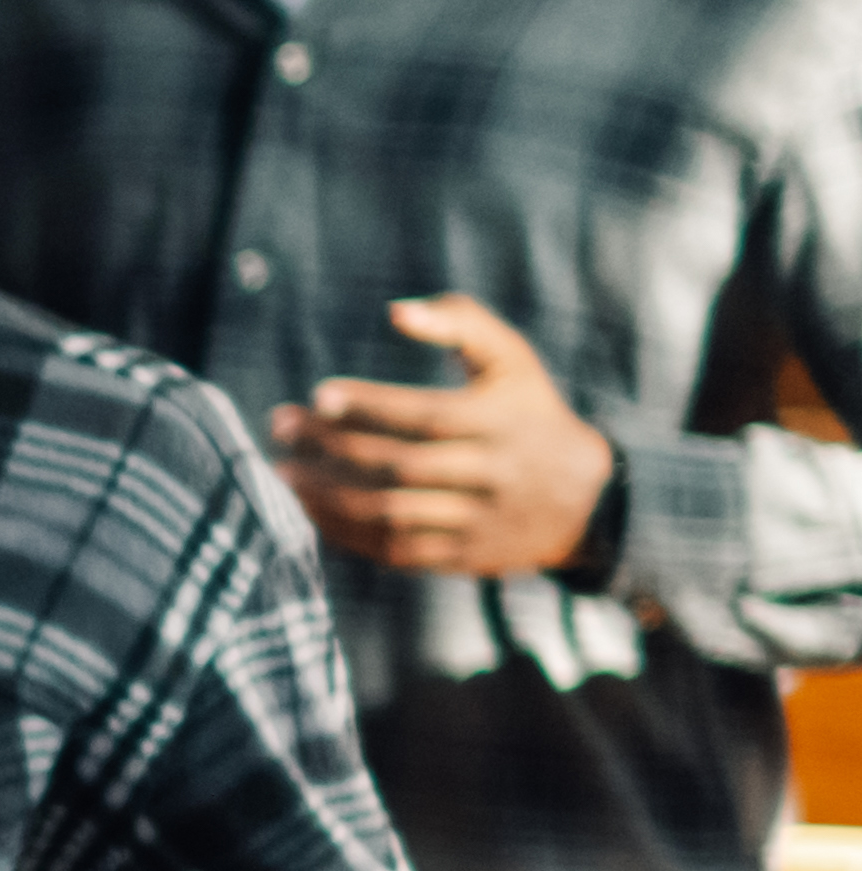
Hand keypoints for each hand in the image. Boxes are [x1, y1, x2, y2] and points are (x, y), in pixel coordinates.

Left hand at [271, 295, 622, 577]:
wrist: (588, 499)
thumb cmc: (531, 414)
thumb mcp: (513, 361)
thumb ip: (462, 323)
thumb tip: (396, 312)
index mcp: (500, 424)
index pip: (425, 416)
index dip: (370, 407)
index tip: (319, 394)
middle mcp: (490, 475)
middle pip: (398, 465)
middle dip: (331, 448)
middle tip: (281, 427)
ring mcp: (475, 521)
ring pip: (389, 512)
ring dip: (327, 495)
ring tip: (282, 472)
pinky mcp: (461, 558)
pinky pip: (393, 549)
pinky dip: (345, 532)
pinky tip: (308, 508)